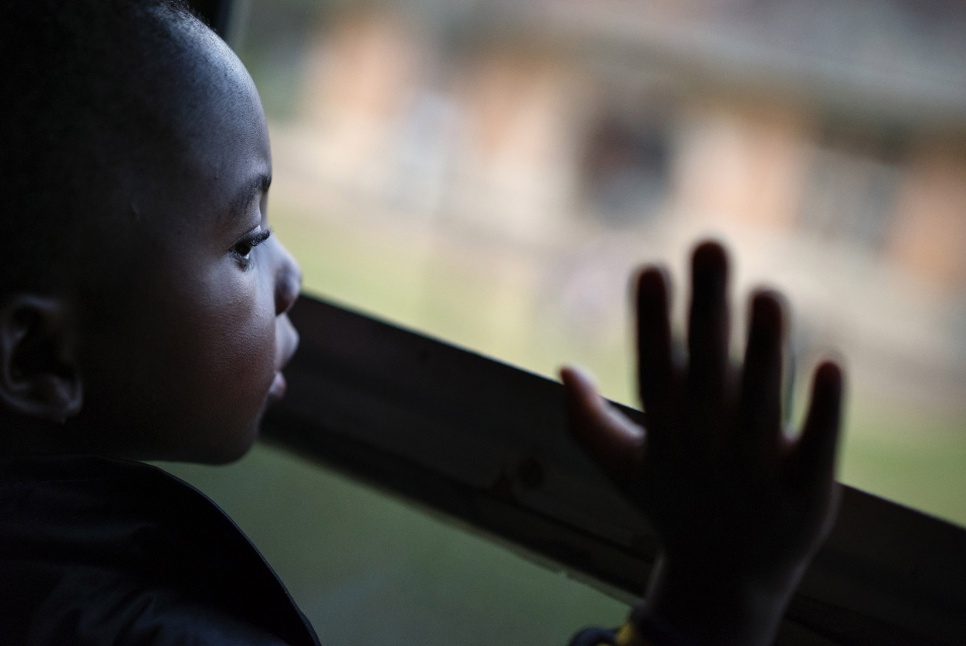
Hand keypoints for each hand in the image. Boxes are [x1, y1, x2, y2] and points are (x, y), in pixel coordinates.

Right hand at [561, 241, 843, 644]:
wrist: (727, 578)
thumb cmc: (672, 506)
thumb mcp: (623, 467)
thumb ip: (585, 420)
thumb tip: (562, 367)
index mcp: (665, 435)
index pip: (654, 370)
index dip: (650, 321)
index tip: (648, 269)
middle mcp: (707, 447)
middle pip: (708, 371)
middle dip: (707, 309)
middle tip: (710, 245)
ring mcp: (757, 471)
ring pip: (762, 401)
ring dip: (766, 348)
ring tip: (767, 292)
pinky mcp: (807, 491)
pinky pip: (817, 445)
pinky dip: (825, 409)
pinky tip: (833, 362)